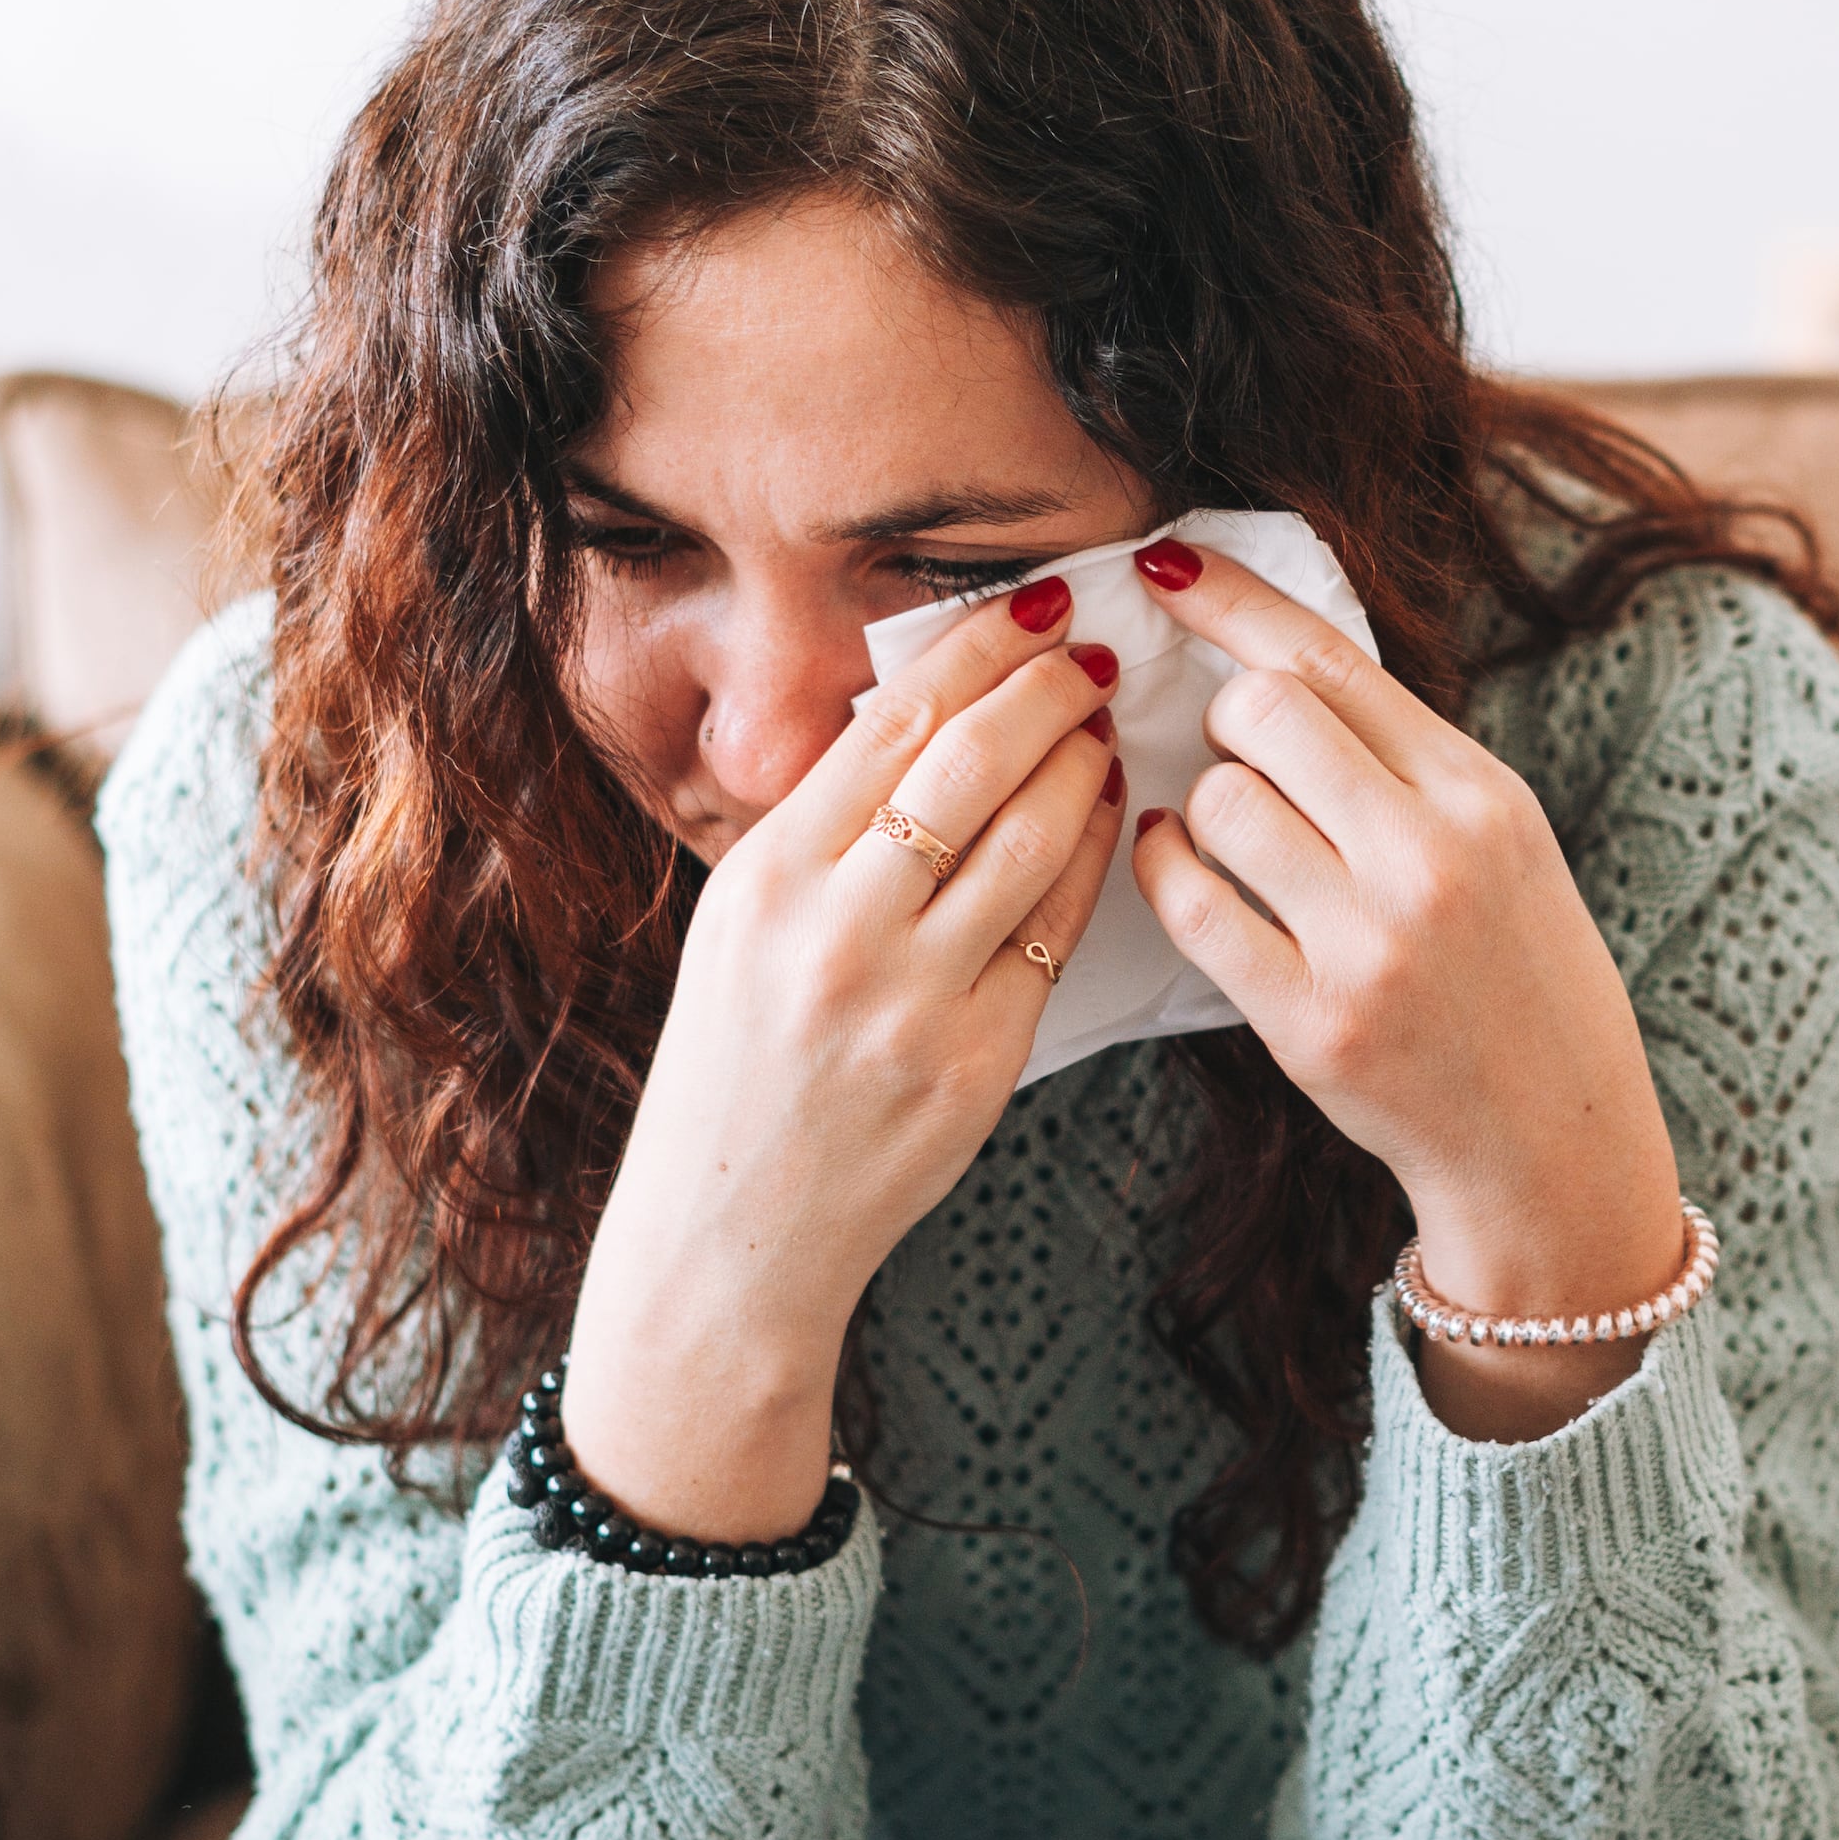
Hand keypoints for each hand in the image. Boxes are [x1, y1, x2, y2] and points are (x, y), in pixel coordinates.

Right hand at [562, 581, 1124, 1536]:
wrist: (733, 1229)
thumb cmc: (737, 1065)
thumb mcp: (740, 923)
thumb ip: (824, 828)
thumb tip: (920, 711)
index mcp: (768, 877)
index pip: (893, 724)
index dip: (979, 650)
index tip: (1033, 610)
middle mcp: (837, 931)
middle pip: (972, 765)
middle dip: (1047, 692)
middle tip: (1092, 657)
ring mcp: (911, 1001)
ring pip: (1030, 843)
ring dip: (1082, 767)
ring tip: (1104, 728)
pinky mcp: (975, 1062)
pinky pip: (1055, 935)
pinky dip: (1089, 862)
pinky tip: (1105, 820)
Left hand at [1125, 539, 1689, 1438]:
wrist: (1551, 1141)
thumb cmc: (1516, 975)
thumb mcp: (1501, 842)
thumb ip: (1405, 760)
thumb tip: (1274, 661)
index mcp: (1482, 796)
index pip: (1331, 660)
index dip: (1232, 598)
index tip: (1166, 562)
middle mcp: (1432, 858)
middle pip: (1263, 713)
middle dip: (1226, 721)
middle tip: (1239, 755)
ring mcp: (1370, 945)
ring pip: (1219, 803)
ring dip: (1201, 805)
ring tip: (1228, 833)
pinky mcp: (1311, 1023)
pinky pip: (1192, 908)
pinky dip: (1169, 873)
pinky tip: (1186, 869)